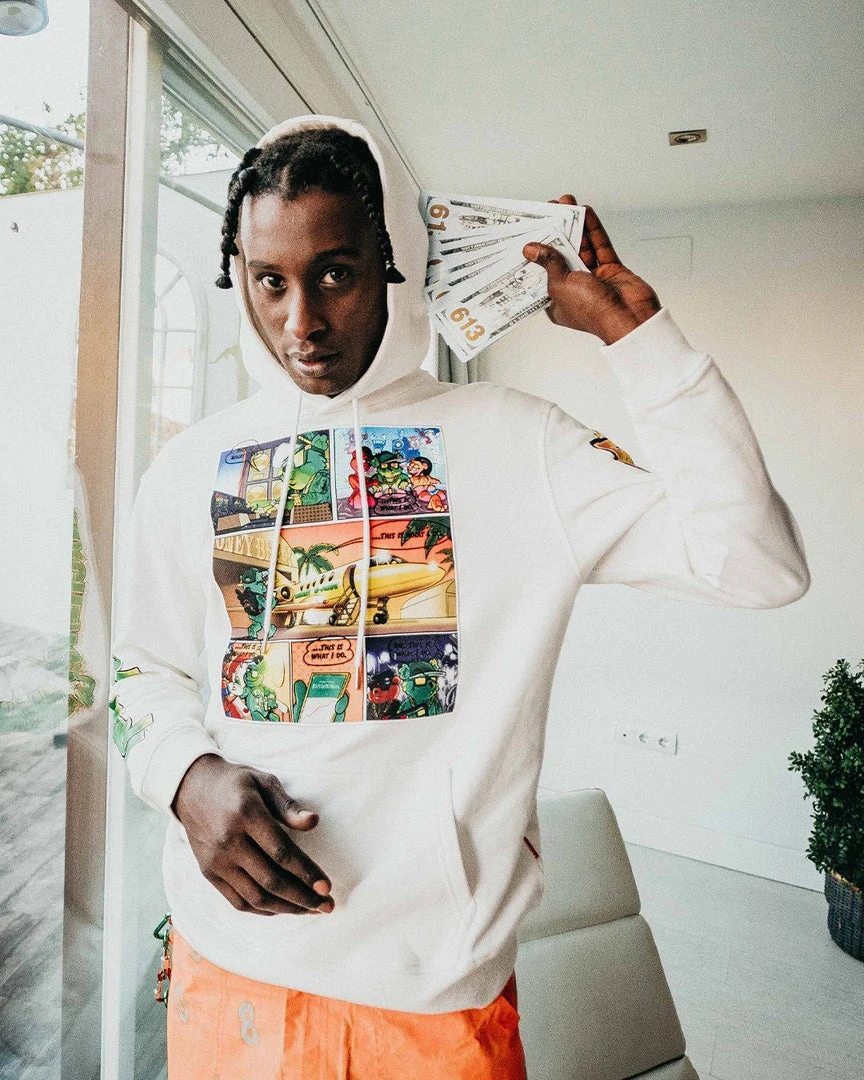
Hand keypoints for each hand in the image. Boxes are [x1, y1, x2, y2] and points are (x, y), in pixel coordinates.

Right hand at [171, 754, 333, 915]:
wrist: (191, 787)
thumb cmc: (236, 783)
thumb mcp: (264, 782)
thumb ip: (288, 805)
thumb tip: (314, 822)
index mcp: (247, 815)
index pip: (281, 852)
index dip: (306, 872)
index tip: (326, 887)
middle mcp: (229, 841)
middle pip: (271, 880)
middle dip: (303, 898)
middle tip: (327, 906)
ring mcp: (216, 861)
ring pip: (256, 896)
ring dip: (287, 908)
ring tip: (310, 910)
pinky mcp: (208, 873)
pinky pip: (238, 901)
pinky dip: (263, 909)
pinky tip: (283, 908)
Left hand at [523, 196, 660, 344]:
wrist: (629, 317)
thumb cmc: (593, 311)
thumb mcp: (560, 284)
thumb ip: (548, 263)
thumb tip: (530, 248)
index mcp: (556, 300)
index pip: (542, 271)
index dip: (536, 252)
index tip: (530, 230)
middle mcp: (574, 289)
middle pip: (561, 254)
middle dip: (556, 231)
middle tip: (550, 208)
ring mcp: (593, 278)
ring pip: (582, 246)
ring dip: (575, 225)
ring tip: (566, 202)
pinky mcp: (611, 269)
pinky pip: (600, 245)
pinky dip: (593, 229)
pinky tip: (586, 212)